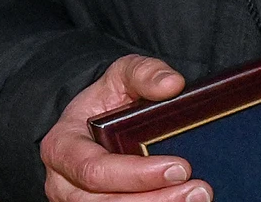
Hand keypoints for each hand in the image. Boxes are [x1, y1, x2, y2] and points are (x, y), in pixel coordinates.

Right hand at [41, 54, 203, 201]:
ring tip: (197, 197)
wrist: (94, 121)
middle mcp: (63, 183)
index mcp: (62, 147)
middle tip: (198, 190)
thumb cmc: (105, 100)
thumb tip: (171, 85)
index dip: (136, 174)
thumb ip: (143, 73)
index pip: (95, 170)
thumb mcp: (120, 75)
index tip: (179, 168)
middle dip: (156, 200)